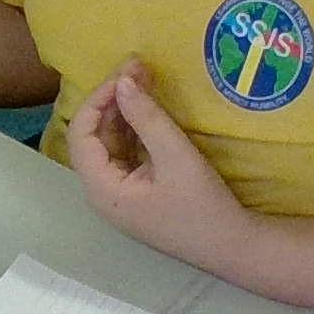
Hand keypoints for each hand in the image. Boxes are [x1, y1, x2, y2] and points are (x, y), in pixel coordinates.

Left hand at [64, 61, 250, 267]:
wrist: (231, 246)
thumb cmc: (202, 206)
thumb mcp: (175, 156)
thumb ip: (147, 118)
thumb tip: (123, 82)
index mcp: (101, 188)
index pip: (82, 134)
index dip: (98, 100)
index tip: (126, 75)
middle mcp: (103, 191)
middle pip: (94, 136)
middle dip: (113, 100)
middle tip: (138, 67)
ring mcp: (120, 192)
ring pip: (111, 142)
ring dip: (124, 111)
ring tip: (144, 78)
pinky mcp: (138, 191)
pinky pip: (126, 152)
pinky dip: (135, 128)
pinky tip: (149, 106)